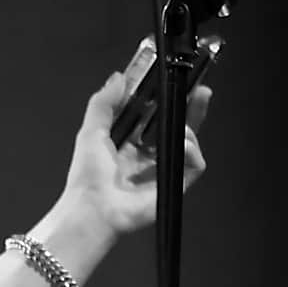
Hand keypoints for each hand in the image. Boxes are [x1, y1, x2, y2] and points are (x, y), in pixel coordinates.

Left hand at [59, 70, 209, 238]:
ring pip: (189, 142)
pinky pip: (195, 163)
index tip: (174, 82)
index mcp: (128, 142)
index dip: (166, 99)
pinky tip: (181, 144)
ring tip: (177, 125)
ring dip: (188, 128)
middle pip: (177, 126)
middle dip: (191, 108)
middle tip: (200, 92)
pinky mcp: (174, 184)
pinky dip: (191, 150)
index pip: (154, 115)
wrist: (94, 209)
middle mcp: (147, 155)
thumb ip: (104, 102)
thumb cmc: (87, 177)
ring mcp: (162, 169)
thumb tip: (119, 77)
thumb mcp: (91, 131)